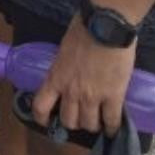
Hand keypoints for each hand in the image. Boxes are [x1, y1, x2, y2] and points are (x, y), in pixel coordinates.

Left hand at [33, 17, 135, 135]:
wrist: (105, 26)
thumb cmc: (83, 30)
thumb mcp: (63, 51)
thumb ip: (64, 67)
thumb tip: (68, 72)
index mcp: (55, 77)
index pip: (41, 106)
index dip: (41, 118)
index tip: (46, 121)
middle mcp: (71, 91)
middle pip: (68, 121)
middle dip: (73, 121)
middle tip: (80, 116)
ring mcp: (92, 96)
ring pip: (89, 124)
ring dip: (92, 125)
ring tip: (98, 121)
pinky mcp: (114, 96)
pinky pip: (112, 121)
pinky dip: (112, 128)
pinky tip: (113, 128)